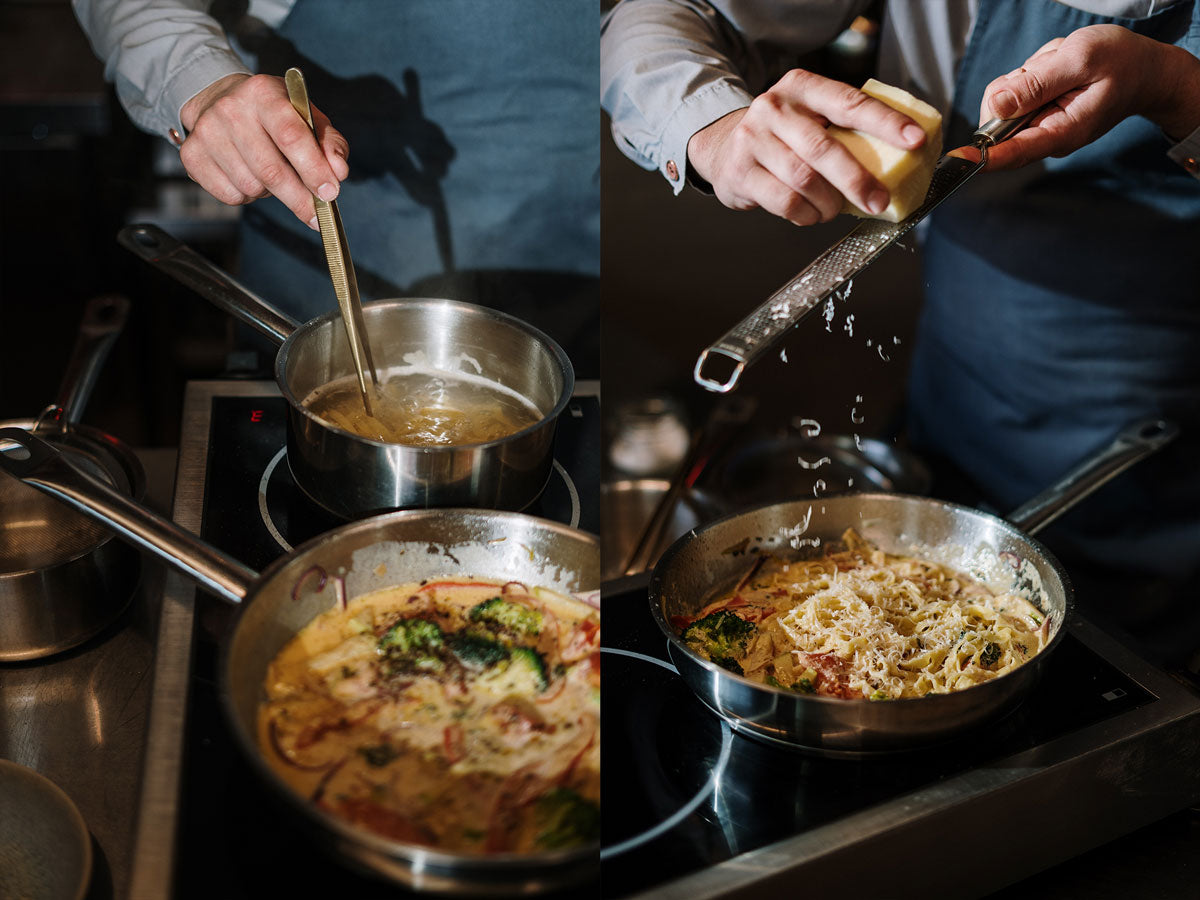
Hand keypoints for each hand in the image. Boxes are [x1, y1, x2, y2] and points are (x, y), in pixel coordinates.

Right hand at [179, 73, 350, 228]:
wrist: (220, 101)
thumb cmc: (275, 115)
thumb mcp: (308, 118)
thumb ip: (330, 143)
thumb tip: (339, 171)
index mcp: (264, 93)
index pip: (291, 136)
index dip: (313, 169)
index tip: (330, 193)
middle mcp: (230, 109)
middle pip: (271, 171)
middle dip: (299, 199)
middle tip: (316, 215)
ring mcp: (206, 132)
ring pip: (251, 187)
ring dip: (270, 193)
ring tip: (271, 174)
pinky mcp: (192, 155)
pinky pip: (230, 196)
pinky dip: (247, 197)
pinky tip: (248, 175)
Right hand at [686, 69, 927, 225]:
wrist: (721, 147)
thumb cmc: (781, 136)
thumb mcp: (809, 118)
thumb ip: (843, 130)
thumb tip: (899, 161)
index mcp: (802, 87)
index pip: (850, 103)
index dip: (885, 122)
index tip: (915, 140)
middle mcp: (775, 108)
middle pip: (824, 149)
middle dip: (857, 180)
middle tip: (878, 201)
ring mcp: (753, 140)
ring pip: (804, 180)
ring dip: (829, 203)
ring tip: (836, 209)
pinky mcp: (740, 172)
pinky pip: (784, 202)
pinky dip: (806, 215)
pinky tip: (811, 214)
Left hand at [977, 24, 1199, 170]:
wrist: (1143, 68)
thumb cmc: (1121, 63)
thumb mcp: (1080, 59)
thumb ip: (1036, 84)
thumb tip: (997, 106)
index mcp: (1060, 132)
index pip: (1012, 152)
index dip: (980, 156)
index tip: (956, 159)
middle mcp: (1043, 136)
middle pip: (997, 119)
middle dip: (1014, 86)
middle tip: (1050, 68)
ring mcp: (1036, 125)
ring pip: (1002, 100)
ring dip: (1025, 75)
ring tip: (1059, 67)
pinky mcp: (1032, 113)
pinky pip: (1012, 90)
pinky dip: (1029, 73)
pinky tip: (1055, 69)